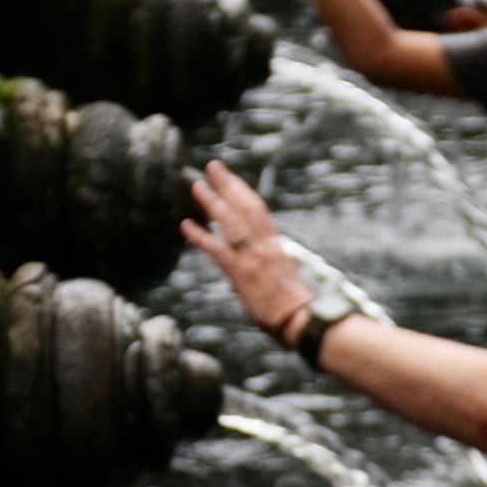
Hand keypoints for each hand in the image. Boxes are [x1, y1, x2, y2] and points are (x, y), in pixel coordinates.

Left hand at [182, 160, 314, 339]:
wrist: (300, 319)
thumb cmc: (296, 305)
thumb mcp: (284, 277)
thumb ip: (269, 264)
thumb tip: (257, 264)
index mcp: (275, 245)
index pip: (258, 211)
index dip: (243, 192)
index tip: (231, 178)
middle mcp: (264, 245)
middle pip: (244, 207)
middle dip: (228, 185)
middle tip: (213, 166)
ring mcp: (251, 257)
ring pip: (231, 221)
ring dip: (213, 202)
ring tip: (198, 185)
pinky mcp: (241, 272)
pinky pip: (217, 249)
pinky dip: (200, 236)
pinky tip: (186, 225)